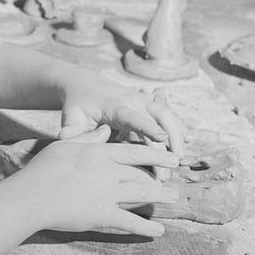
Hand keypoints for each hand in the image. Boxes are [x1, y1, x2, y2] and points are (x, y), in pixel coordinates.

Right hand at [23, 125, 179, 237]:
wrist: (31, 195)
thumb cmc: (43, 169)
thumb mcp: (66, 145)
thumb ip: (89, 138)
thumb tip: (106, 130)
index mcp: (99, 153)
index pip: (134, 152)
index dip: (156, 156)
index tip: (172, 159)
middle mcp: (107, 171)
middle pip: (141, 174)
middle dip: (161, 179)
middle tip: (175, 185)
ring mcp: (106, 194)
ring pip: (141, 194)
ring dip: (160, 197)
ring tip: (173, 199)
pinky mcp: (101, 214)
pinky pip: (130, 221)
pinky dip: (146, 227)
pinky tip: (159, 230)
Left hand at [57, 79, 186, 156]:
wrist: (85, 85)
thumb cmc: (77, 105)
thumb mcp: (71, 117)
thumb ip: (72, 132)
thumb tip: (68, 143)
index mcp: (115, 106)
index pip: (134, 118)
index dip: (148, 128)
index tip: (162, 139)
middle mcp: (134, 101)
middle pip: (158, 118)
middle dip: (167, 143)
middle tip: (169, 169)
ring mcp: (143, 100)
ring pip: (168, 115)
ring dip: (178, 135)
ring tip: (182, 158)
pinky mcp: (148, 104)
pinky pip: (168, 114)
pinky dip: (178, 127)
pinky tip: (186, 142)